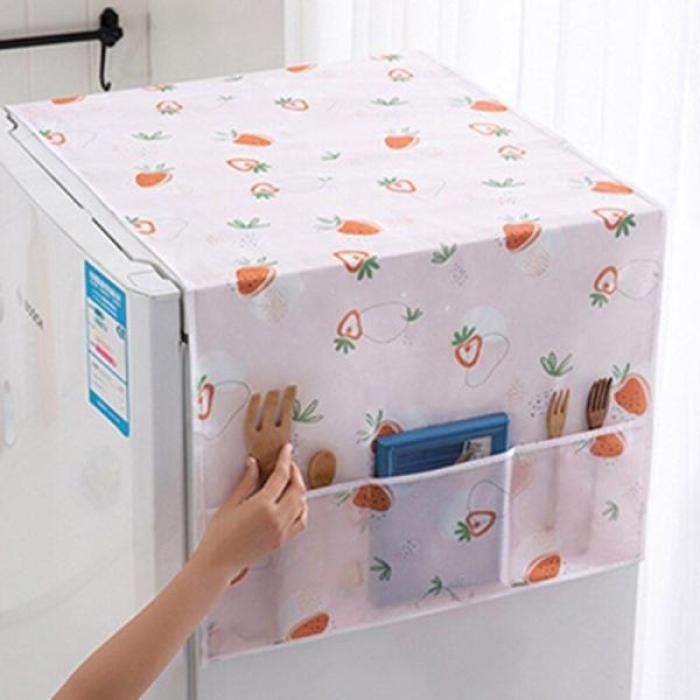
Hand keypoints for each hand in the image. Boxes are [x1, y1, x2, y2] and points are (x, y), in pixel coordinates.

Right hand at [194, 443, 306, 581]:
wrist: (219, 562)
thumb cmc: (219, 536)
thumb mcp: (231, 503)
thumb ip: (246, 481)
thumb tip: (253, 464)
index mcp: (263, 505)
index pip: (281, 476)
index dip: (285, 459)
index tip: (287, 450)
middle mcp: (276, 518)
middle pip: (297, 489)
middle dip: (295, 472)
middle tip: (288, 463)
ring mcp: (282, 530)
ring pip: (302, 504)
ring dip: (300, 489)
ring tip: (291, 481)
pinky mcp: (282, 540)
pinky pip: (301, 521)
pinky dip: (302, 509)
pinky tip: (295, 503)